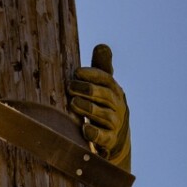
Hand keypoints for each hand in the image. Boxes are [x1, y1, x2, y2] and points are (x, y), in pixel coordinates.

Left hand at [69, 44, 130, 165]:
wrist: (116, 138)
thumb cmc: (105, 108)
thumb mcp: (105, 88)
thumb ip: (102, 69)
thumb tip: (101, 46)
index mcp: (114, 91)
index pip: (106, 79)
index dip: (92, 74)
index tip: (76, 72)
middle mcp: (117, 106)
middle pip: (104, 95)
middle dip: (87, 90)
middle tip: (70, 87)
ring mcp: (114, 124)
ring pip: (103, 115)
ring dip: (88, 108)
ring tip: (73, 103)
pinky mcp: (109, 140)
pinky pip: (103, 137)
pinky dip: (94, 133)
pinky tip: (84, 129)